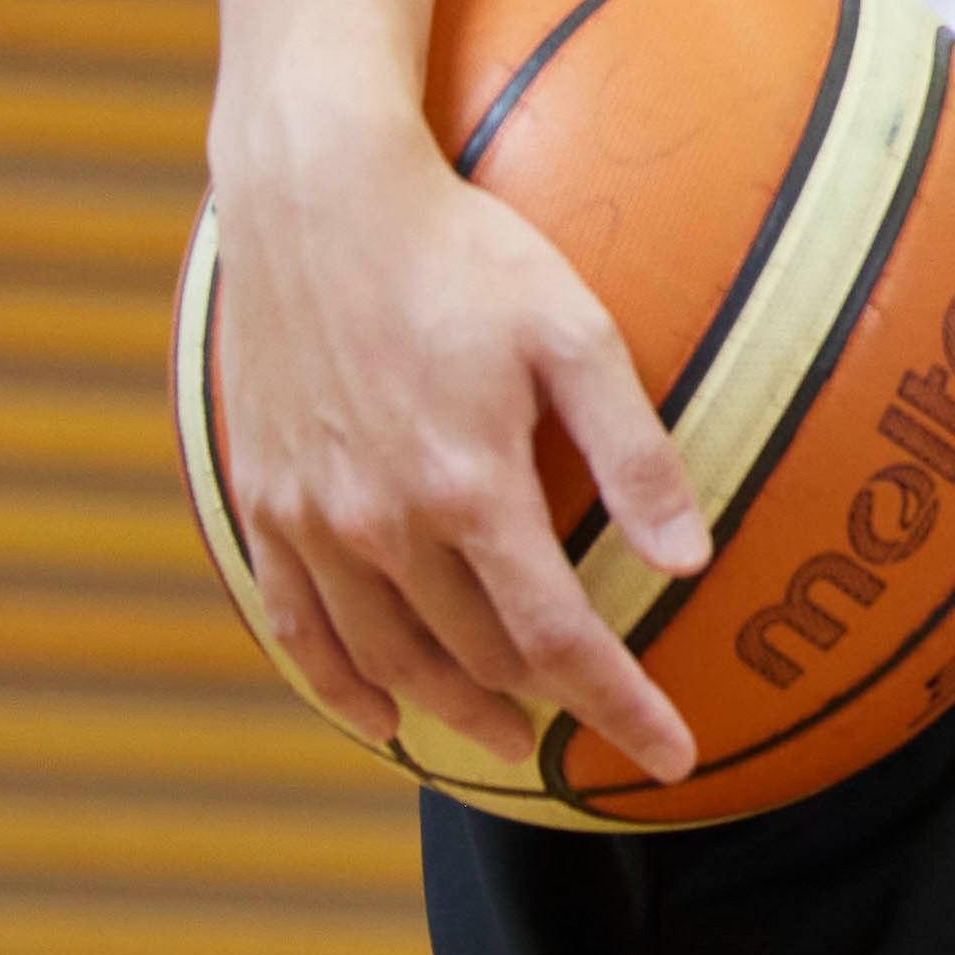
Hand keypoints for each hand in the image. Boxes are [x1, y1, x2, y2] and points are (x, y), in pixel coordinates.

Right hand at [203, 117, 708, 775]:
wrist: (318, 199)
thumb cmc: (463, 252)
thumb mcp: (575, 332)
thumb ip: (633, 452)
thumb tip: (691, 562)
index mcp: (468, 489)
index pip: (559, 640)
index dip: (622, 708)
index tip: (673, 756)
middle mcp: (381, 523)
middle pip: (474, 659)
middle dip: (544, 709)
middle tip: (593, 734)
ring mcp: (312, 519)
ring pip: (386, 660)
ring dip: (450, 712)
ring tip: (505, 738)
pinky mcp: (264, 502)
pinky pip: (297, 625)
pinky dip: (340, 685)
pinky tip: (379, 714)